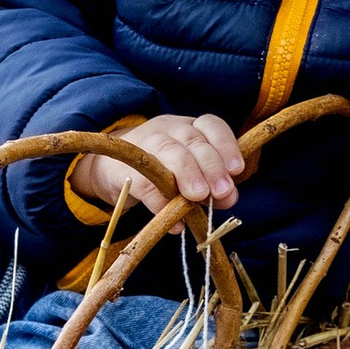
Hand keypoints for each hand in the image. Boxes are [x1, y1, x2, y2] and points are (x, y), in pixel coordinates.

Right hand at [73, 109, 247, 216]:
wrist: (112, 167)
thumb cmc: (163, 169)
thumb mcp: (193, 173)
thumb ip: (214, 184)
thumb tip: (229, 198)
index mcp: (190, 128)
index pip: (212, 126)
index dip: (226, 146)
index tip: (237, 170)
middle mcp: (170, 130)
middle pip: (193, 140)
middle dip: (211, 166)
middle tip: (222, 191)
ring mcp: (146, 144)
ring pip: (169, 152)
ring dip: (187, 174)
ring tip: (198, 197)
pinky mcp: (126, 168)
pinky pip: (145, 183)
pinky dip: (160, 203)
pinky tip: (175, 223)